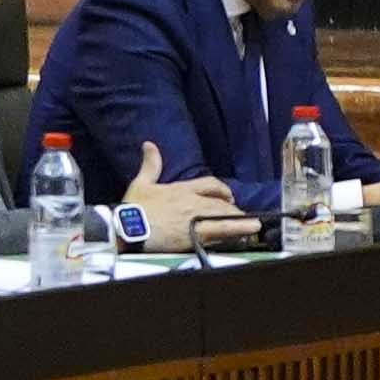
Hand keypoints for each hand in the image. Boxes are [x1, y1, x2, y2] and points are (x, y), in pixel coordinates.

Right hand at [123, 144, 248, 250]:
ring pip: (224, 216)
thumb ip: (151, 164)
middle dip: (232, 209)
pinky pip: (220, 231)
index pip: (211, 184)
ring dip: (239, 220)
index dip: (222, 191)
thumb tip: (149, 145)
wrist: (126, 228)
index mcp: (182, 188)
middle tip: (242, 216)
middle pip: (221, 202)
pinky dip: (236, 230)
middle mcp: (193, 201)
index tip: (229, 196)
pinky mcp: (193, 234)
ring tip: (253, 225)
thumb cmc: (132, 208)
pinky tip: (247, 231)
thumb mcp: (141, 183)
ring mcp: (195, 217)